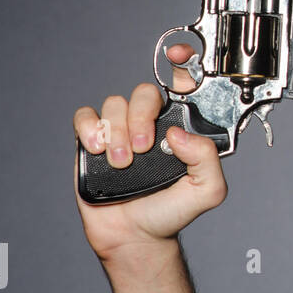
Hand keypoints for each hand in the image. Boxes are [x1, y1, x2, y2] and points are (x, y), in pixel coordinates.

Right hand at [73, 44, 227, 264]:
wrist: (135, 236)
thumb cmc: (171, 211)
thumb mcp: (207, 190)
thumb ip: (207, 159)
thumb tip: (179, 133)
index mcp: (180, 126)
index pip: (182, 85)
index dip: (182, 63)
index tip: (177, 55)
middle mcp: (151, 122)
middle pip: (144, 93)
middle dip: (140, 117)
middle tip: (143, 149)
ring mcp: (121, 129)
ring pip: (114, 104)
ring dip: (118, 132)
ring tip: (123, 163)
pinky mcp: (93, 140)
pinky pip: (85, 116)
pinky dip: (90, 128)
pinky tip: (98, 150)